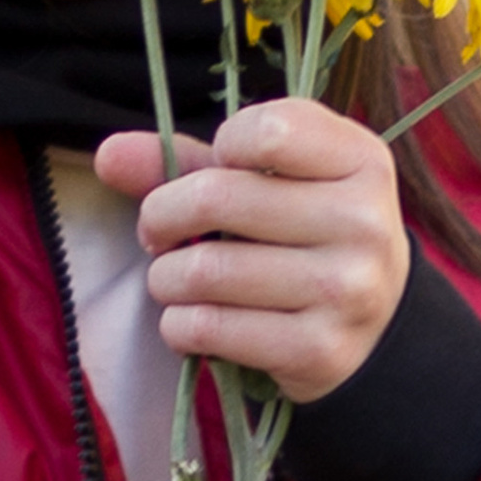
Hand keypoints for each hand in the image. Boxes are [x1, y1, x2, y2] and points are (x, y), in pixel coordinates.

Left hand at [93, 98, 407, 403]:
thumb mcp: (270, 183)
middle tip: (159, 233)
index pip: (266, 131)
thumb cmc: (305, 237)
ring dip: (166, 278)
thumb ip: (191, 161)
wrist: (373, 331)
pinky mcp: (319, 349)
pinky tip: (193, 321)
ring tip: (176, 280)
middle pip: (217, 197)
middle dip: (161, 216)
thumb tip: (108, 154)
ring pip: (204, 270)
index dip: (221, 148)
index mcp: (361, 161)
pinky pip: (208, 327)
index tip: (219, 171)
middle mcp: (364, 222)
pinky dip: (179, 325)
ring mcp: (346, 290)